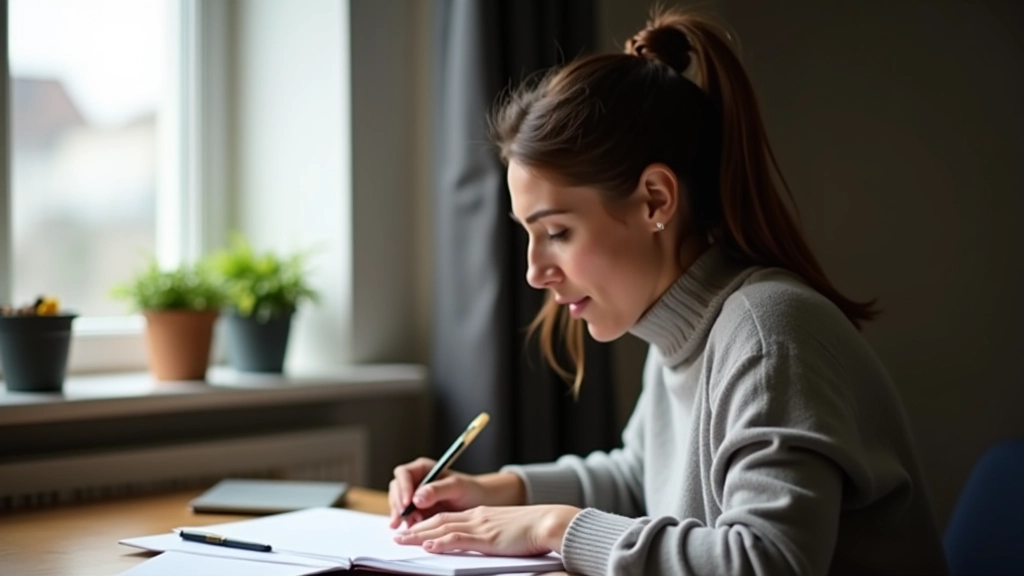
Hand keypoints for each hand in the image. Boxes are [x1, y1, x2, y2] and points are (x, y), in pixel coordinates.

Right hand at [388, 458, 524, 528]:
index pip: (403, 474)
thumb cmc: (471, 490)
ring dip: (401, 516)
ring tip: (411, 526)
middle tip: (403, 519)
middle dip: (398, 504)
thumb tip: (416, 498)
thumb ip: (437, 490)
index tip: (406, 503)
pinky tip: (411, 530)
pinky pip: (406, 517)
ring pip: (398, 504)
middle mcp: (416, 481)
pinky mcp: (417, 511)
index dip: (402, 488)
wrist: (479, 503)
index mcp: (423, 469)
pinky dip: (407, 523)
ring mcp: (415, 497)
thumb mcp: (456, 487)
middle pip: (396, 490)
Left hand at [392, 505, 579, 556]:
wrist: (550, 522)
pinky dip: (440, 542)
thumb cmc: (534, 529)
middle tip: (398, 535)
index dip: (428, 523)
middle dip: (416, 527)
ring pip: (443, 528)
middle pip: (439, 521)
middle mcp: (477, 517)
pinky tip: (427, 545)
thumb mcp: (507, 529)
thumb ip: (492, 534)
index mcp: (482, 514)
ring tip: (402, 540)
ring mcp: (481, 526)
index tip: (413, 529)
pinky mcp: (487, 538)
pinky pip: (458, 539)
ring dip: (419, 534)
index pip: (448, 517)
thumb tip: (484, 544)